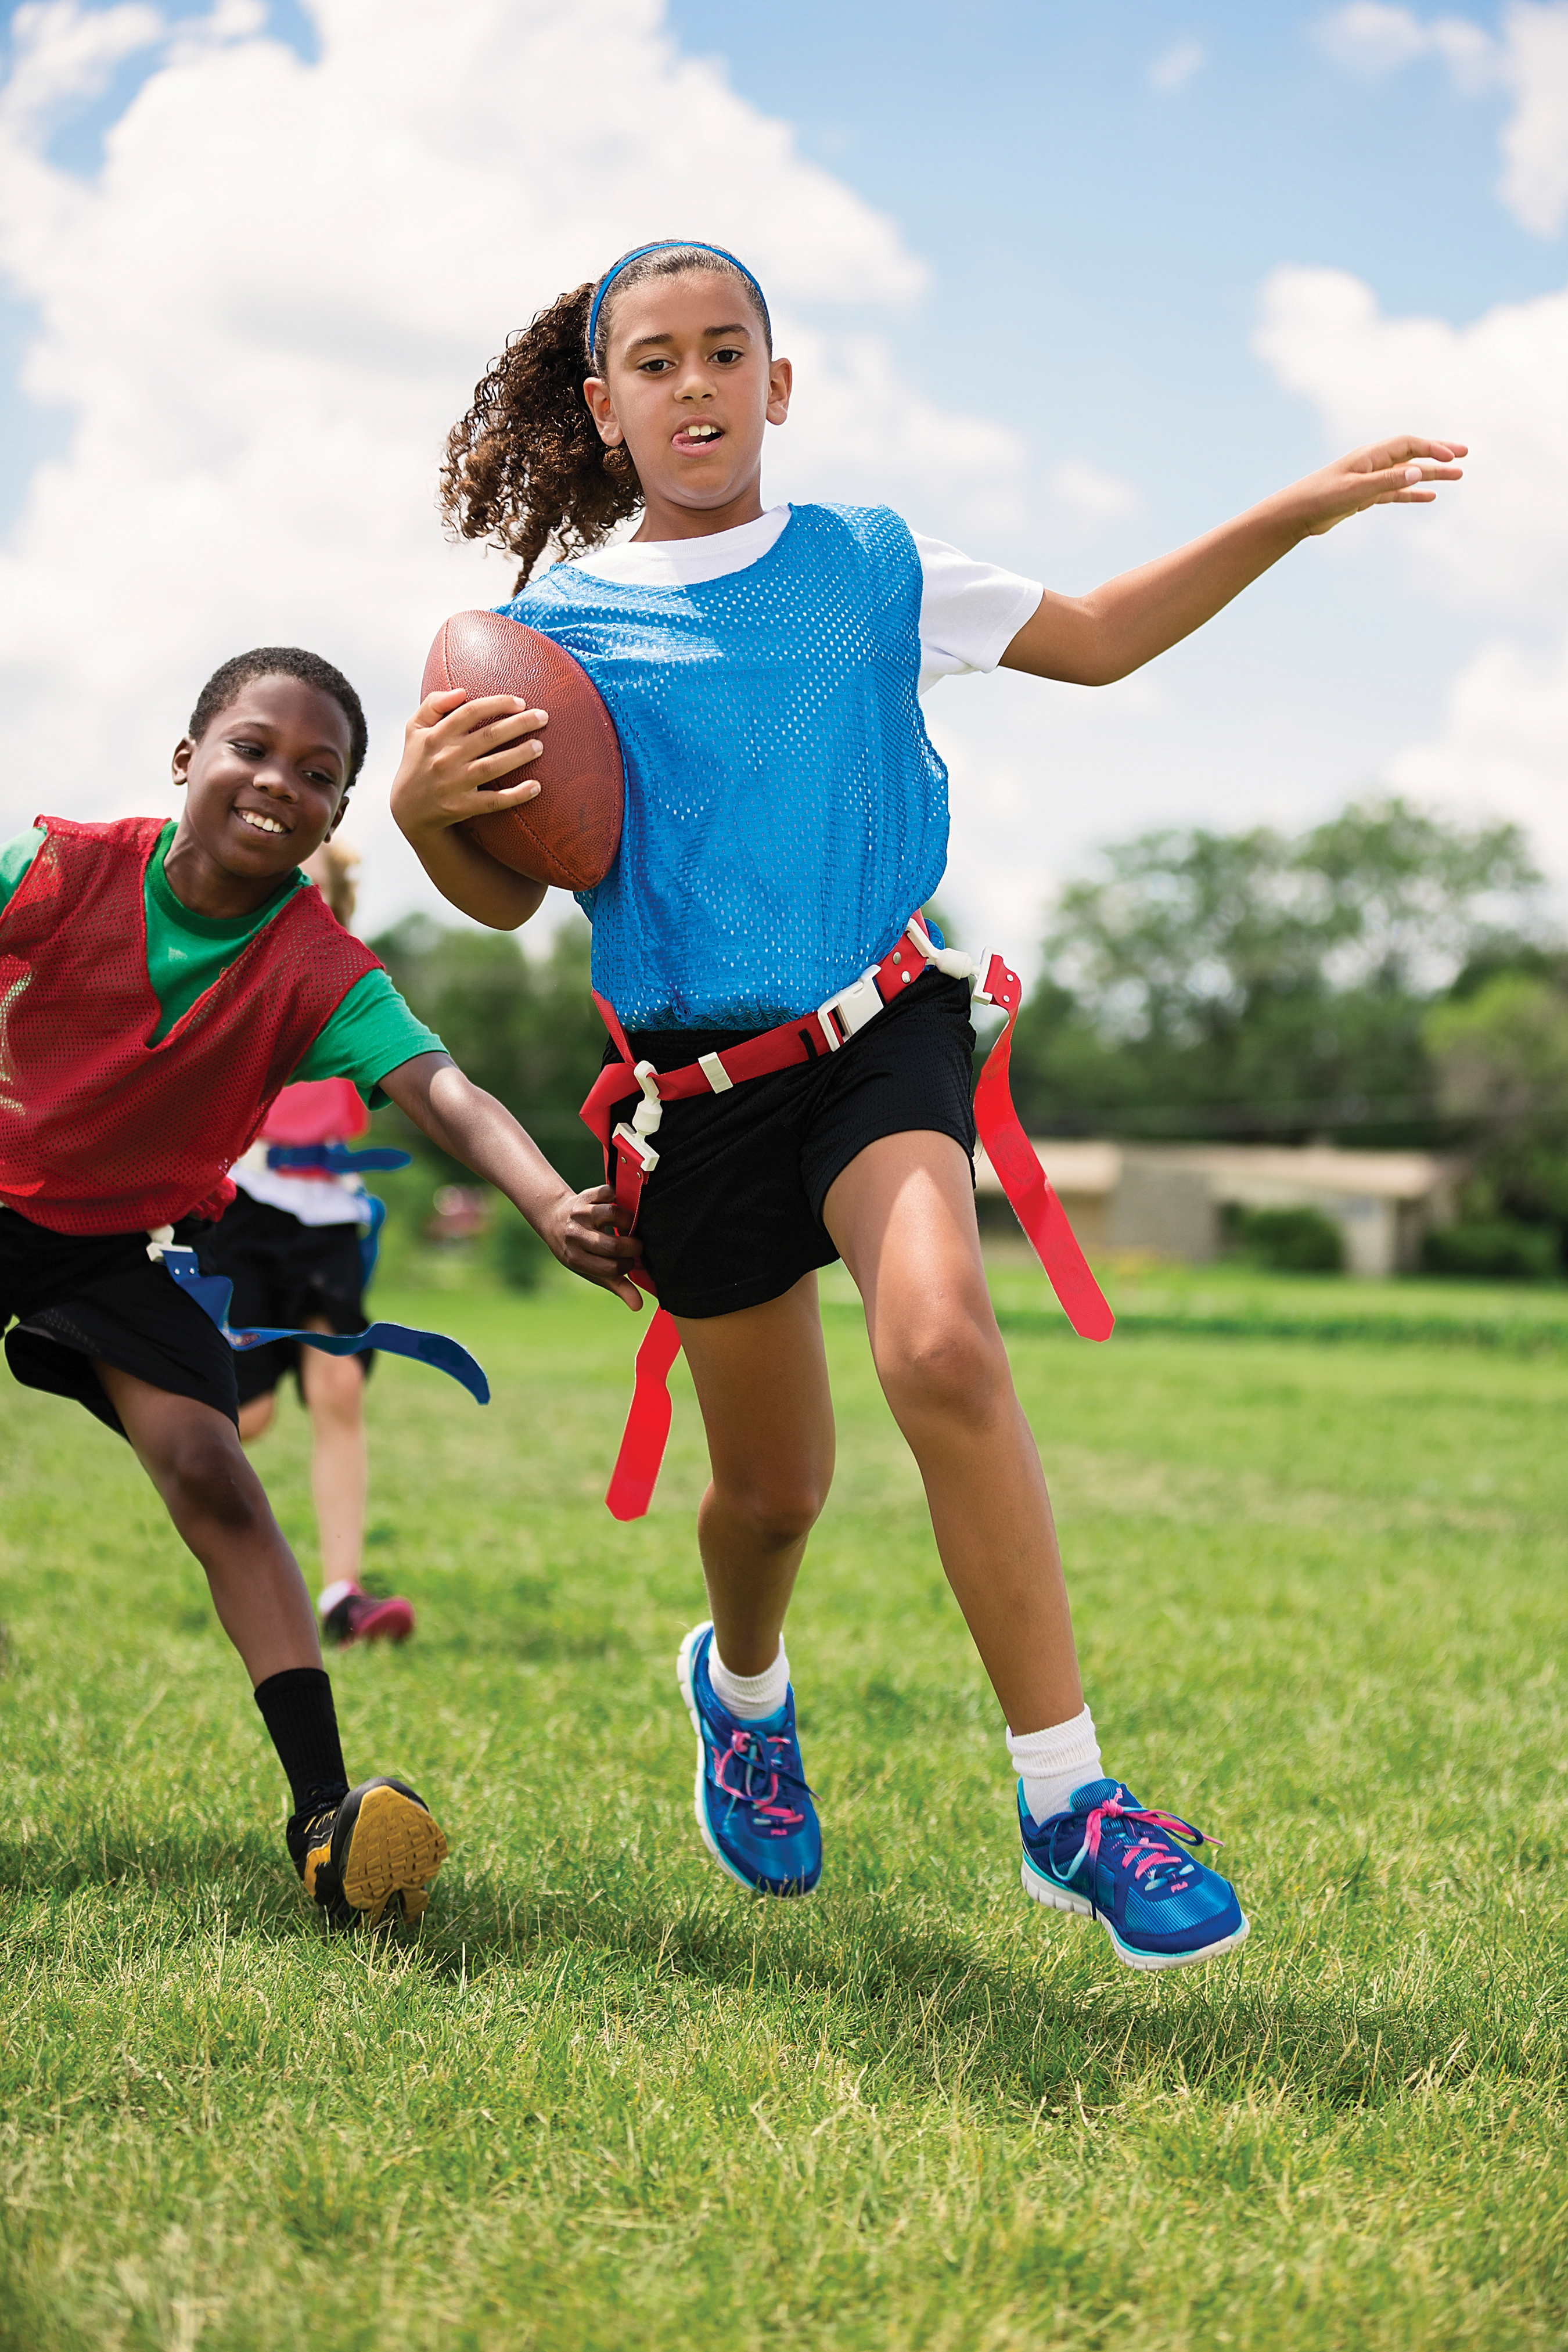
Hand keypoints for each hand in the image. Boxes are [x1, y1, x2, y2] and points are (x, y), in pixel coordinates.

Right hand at [390, 688, 547, 844]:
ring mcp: (454, 784)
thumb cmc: (419, 760)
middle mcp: (445, 758)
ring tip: (540, 746)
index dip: (497, 704)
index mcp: (436, 735)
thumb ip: (433, 704)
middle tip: (543, 717)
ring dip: (518, 755)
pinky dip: (515, 796)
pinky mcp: (462, 807)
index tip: (520, 702)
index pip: (470, 712)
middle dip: (518, 724)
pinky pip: (493, 801)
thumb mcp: (415, 728)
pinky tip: (536, 787)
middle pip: (488, 736)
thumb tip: (461, 691)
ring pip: (492, 767)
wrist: (408, 808)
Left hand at [538, 1182, 645, 1310]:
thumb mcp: (591, 1270)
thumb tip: (638, 1306)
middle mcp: (575, 1235)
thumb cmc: (578, 1250)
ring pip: (613, 1214)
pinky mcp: (586, 1195)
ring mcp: (580, 1213)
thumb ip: (617, 1286)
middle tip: (637, 1246)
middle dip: (633, 1247)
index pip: (612, 1268)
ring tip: (630, 1227)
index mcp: (575, 1258)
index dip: (628, 1265)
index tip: (631, 1262)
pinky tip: (622, 1208)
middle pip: (613, 1245)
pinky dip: (620, 1198)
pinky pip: (609, 1193)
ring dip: (629, 1221)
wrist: (554, 1220)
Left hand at [1288, 435, 1466, 537]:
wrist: (1295, 513)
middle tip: (1465, 456)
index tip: (1453, 457)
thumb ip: (1387, 481)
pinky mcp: (1364, 496)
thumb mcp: (1356, 490)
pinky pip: (1395, 492)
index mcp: (1371, 456)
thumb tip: (1419, 472)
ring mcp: (1370, 479)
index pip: (1409, 445)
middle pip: (1413, 454)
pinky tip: (1430, 497)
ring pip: (1407, 474)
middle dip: (1439, 454)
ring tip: (1457, 477)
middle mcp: (1373, 464)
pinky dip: (1413, 493)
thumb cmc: (1321, 497)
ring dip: (1431, 475)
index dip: (1432, 448)